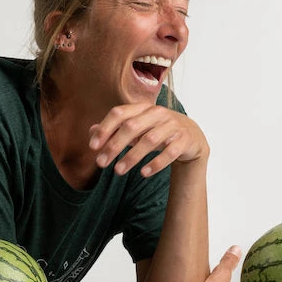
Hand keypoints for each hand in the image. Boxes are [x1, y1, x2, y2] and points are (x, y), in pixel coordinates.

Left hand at [89, 103, 208, 176]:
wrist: (191, 137)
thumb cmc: (156, 131)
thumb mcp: (136, 129)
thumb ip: (114, 130)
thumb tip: (91, 133)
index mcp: (142, 108)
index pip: (119, 113)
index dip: (104, 129)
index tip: (92, 147)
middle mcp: (157, 113)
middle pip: (132, 127)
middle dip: (114, 146)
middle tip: (101, 163)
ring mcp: (173, 125)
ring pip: (150, 140)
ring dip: (132, 157)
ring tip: (118, 171)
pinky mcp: (184, 139)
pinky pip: (170, 152)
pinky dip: (156, 163)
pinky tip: (143, 173)